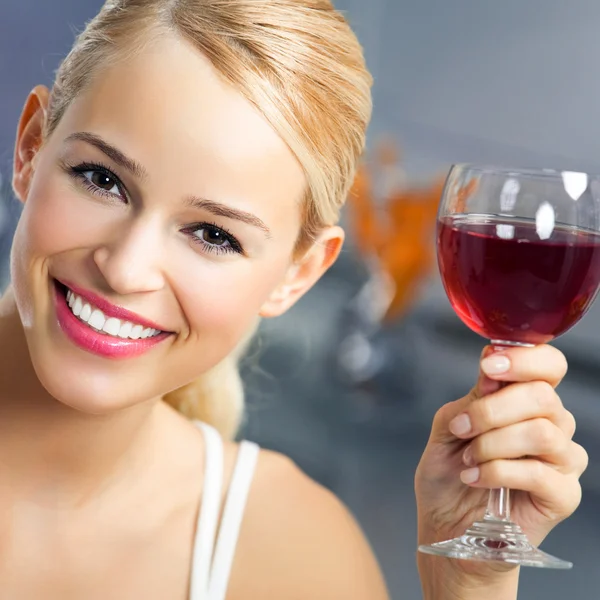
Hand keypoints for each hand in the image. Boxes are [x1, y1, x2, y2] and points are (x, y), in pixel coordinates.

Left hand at [415, 344, 587, 584]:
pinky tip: (474, 477)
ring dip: (493, 443)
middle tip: (462, 429)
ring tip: (468, 459)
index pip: (548, 365)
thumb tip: (492, 375)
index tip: (489, 366)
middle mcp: (551, 425)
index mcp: (526, 402)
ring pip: (543, 433)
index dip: (524, 358)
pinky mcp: (563, 495)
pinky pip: (541, 473)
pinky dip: (498, 471)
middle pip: (542, 396)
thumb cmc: (448, 474)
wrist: (446, 526)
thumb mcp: (448, 428)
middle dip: (493, 409)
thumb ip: (471, 400)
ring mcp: (561, 461)